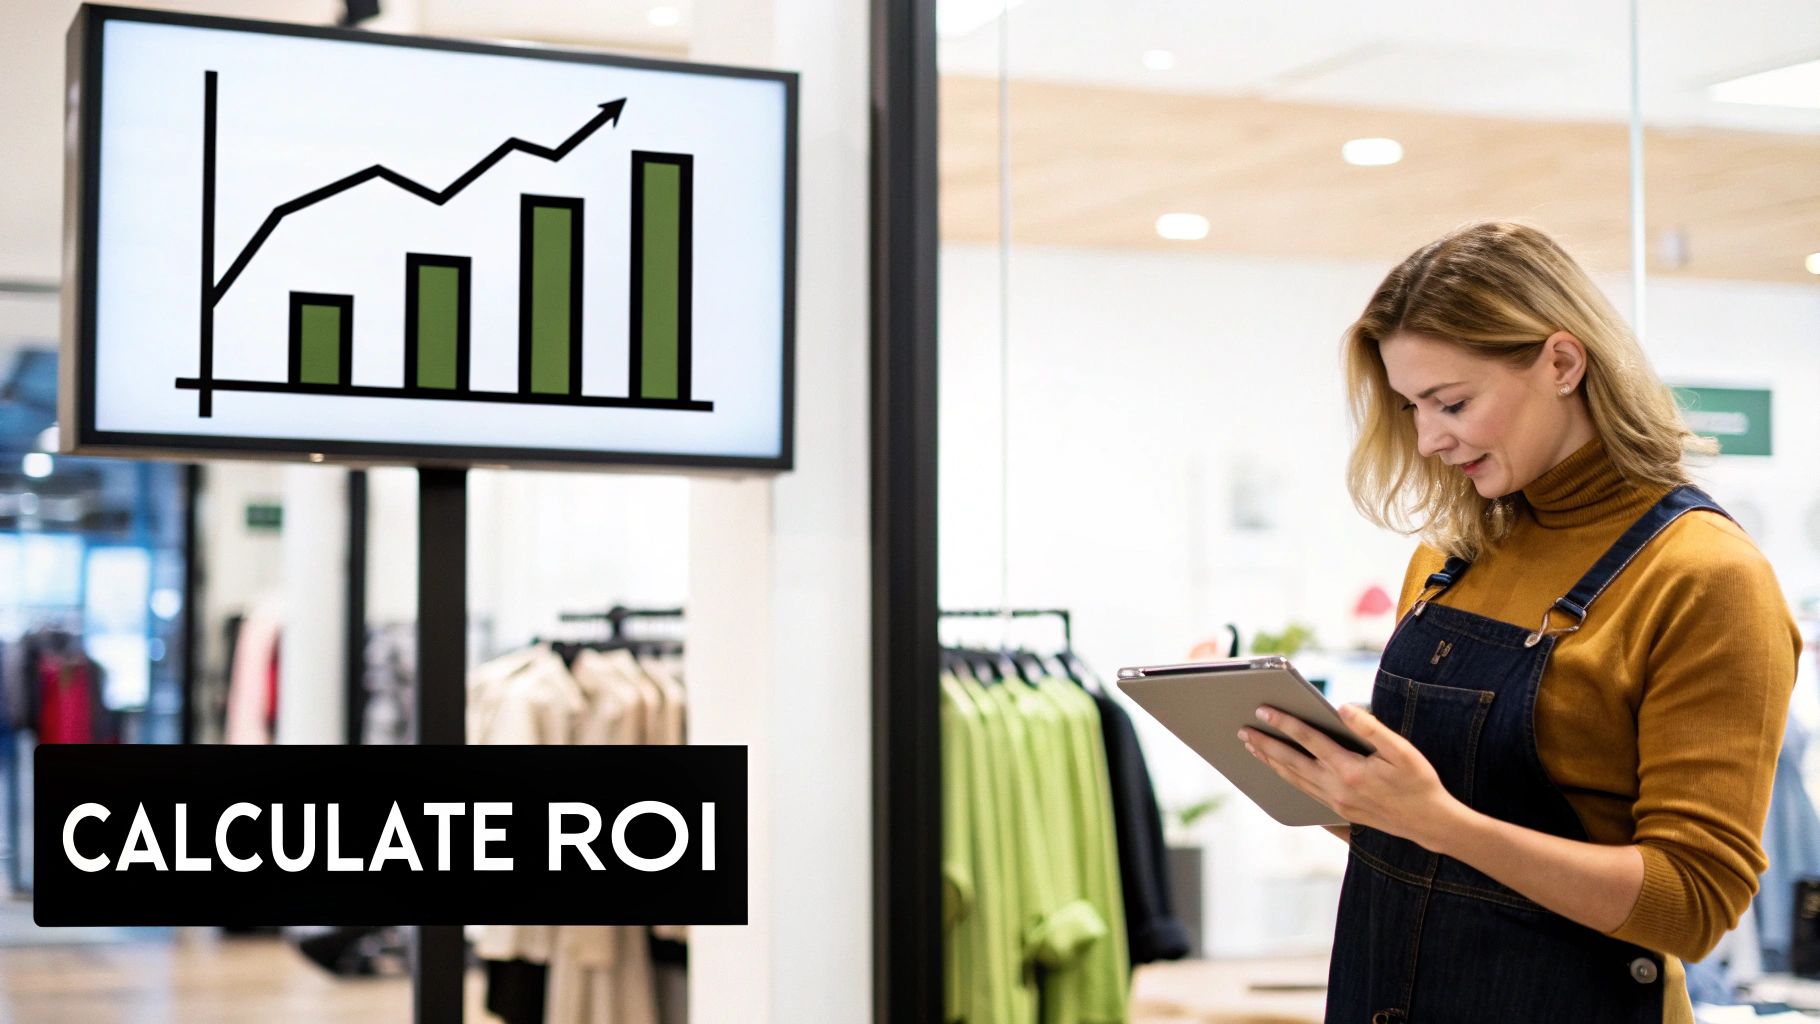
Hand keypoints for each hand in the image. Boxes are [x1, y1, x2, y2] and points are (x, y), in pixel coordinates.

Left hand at [1237, 703, 1464, 849]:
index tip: (1263, 709)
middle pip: (1291, 762)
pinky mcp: (1338, 811)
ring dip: (1270, 762)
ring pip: (1293, 779)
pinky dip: (1286, 777)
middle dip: (1264, 745)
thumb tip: (1343, 707)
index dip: (1284, 723)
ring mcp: (1335, 802)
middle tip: (1241, 730)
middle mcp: (1336, 789)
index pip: (1309, 740)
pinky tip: (1277, 769)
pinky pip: (1303, 791)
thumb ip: (1371, 728)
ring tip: (1252, 746)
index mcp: (1350, 770)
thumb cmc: (1419, 782)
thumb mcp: (1402, 751)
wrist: (1429, 823)